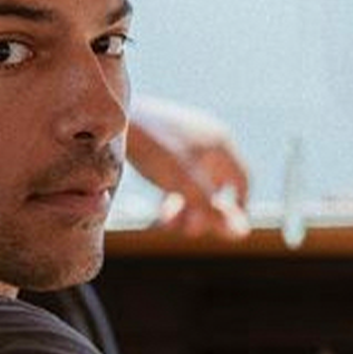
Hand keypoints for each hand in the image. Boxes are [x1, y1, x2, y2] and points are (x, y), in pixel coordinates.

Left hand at [126, 97, 250, 239]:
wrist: (110, 119)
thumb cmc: (152, 148)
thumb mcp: (184, 184)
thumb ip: (212, 210)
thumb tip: (242, 234)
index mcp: (220, 142)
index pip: (242, 181)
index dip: (238, 209)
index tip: (224, 231)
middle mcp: (207, 138)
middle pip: (216, 185)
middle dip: (203, 212)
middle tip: (187, 230)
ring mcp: (185, 138)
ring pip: (194, 182)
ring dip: (186, 207)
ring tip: (167, 223)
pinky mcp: (163, 140)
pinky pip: (177, 173)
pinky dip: (172, 193)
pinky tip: (158, 209)